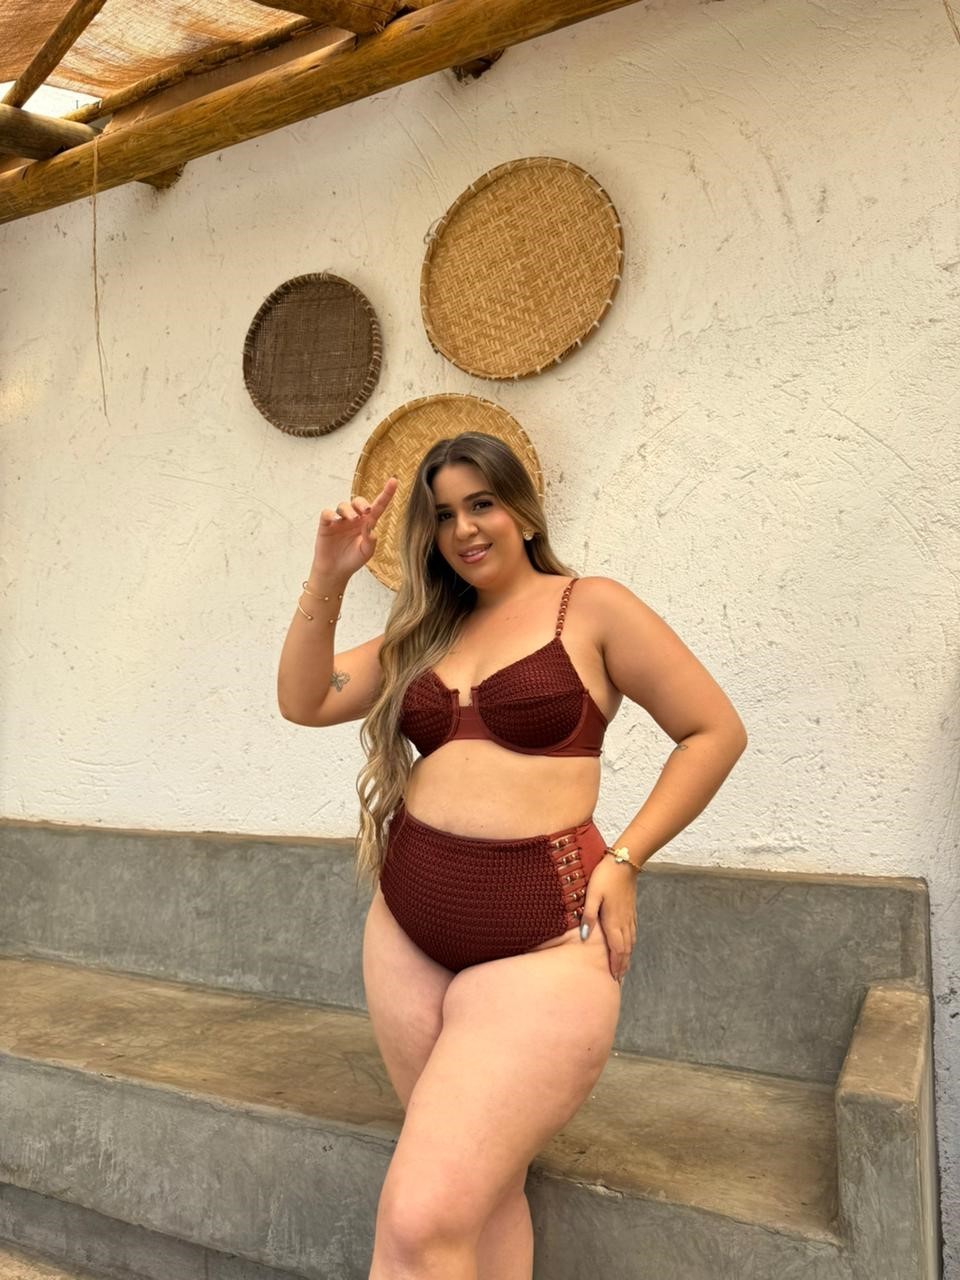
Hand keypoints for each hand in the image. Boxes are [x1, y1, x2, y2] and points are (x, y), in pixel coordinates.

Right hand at [312, 477, 397, 579]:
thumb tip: (370, 526)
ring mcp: (340, 521)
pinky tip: (334, 520)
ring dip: (348, 510)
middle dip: (362, 503)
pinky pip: (327, 513)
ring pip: (343, 505)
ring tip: (351, 519)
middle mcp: (354, 519)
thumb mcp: (366, 552)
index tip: (394, 481)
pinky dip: (330, 514)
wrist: (335, 571)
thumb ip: (370, 540)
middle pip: (358, 502)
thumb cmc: (352, 560)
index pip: (378, 506)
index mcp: (367, 524)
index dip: (386, 493)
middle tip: (366, 511)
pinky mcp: (326, 525)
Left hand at [580, 855, 637, 982]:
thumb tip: (583, 937)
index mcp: (613, 921)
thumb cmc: (605, 876)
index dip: (615, 965)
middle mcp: (624, 922)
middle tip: (619, 980)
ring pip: (630, 942)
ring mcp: (629, 916)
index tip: (614, 979)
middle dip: (622, 965)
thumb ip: (588, 916)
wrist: (625, 861)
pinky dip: (631, 944)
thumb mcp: (592, 894)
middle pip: (625, 949)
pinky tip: (629, 946)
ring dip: (627, 957)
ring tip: (623, 968)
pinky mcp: (631, 910)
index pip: (616, 949)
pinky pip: (633, 933)